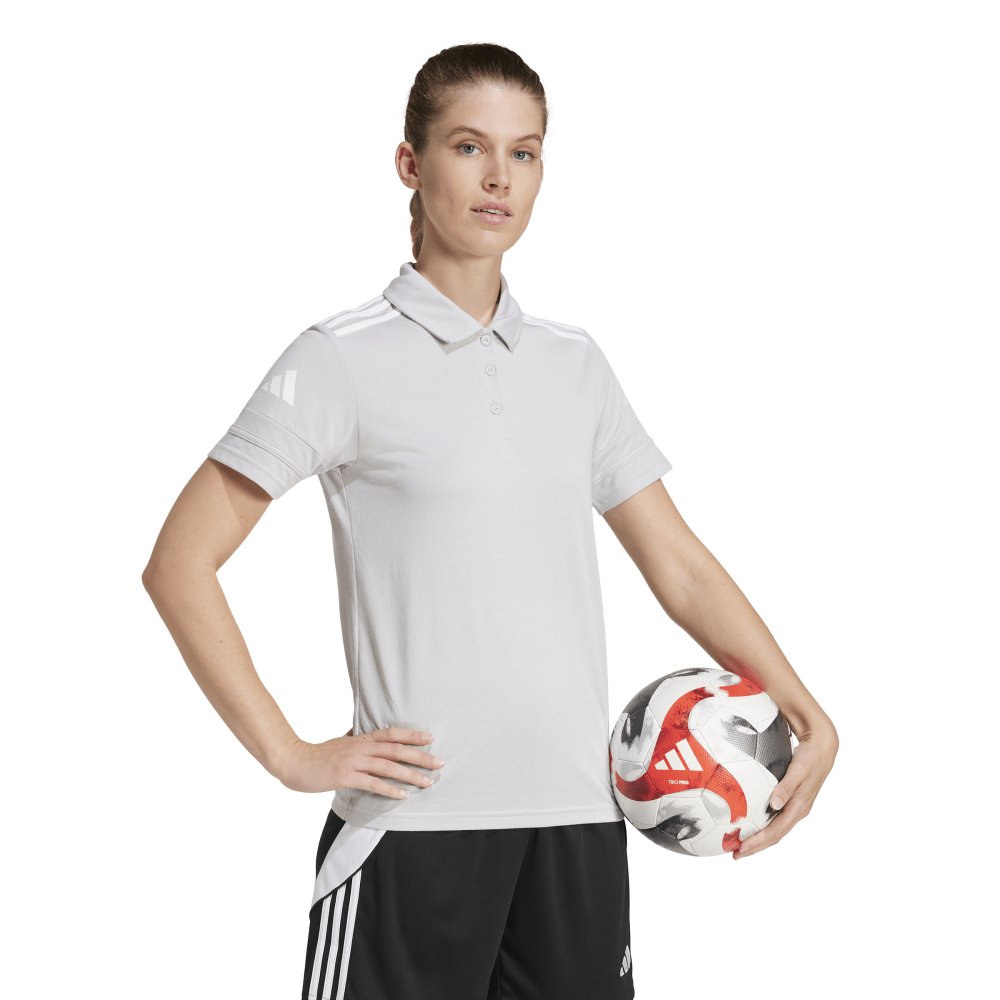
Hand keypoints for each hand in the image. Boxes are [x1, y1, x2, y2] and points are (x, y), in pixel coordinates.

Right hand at [275, 727, 443, 798]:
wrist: (293, 761)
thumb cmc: (317, 754)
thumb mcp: (338, 741)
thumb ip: (352, 737)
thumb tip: (358, 730)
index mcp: (360, 738)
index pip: (391, 733)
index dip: (411, 735)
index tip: (430, 738)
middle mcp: (360, 747)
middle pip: (396, 749)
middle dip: (420, 756)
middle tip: (439, 763)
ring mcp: (353, 761)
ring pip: (388, 766)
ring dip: (410, 774)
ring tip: (427, 782)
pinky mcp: (345, 776)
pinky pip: (372, 783)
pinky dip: (389, 789)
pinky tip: (402, 795)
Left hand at [732, 725, 837, 859]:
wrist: (822, 749)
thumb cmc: (810, 758)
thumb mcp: (798, 770)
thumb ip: (786, 787)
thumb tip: (774, 804)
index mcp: (799, 808)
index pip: (776, 832)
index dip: (758, 842)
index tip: (741, 848)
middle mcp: (797, 811)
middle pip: (774, 836)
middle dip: (755, 847)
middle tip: (735, 854)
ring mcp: (795, 807)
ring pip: (775, 829)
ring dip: (759, 839)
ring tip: (740, 844)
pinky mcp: (792, 801)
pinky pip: (776, 819)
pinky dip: (763, 826)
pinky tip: (751, 823)